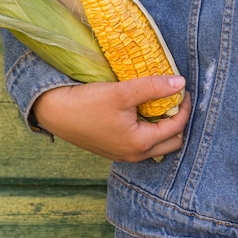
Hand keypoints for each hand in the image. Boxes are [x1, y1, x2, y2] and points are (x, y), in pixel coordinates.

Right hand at [32, 76, 190, 162]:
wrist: (53, 111)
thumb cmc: (87, 103)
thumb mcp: (122, 92)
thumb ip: (152, 87)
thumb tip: (181, 82)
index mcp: (139, 143)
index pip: (176, 127)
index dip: (184, 107)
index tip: (182, 88)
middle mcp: (133, 155)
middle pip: (170, 142)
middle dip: (177, 120)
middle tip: (173, 98)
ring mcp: (121, 154)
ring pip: (155, 144)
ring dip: (162, 126)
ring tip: (157, 103)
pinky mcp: (111, 148)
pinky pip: (139, 143)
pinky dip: (146, 129)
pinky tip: (138, 112)